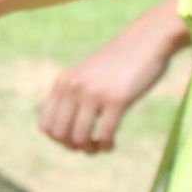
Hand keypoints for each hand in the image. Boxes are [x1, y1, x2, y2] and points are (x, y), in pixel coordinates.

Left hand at [37, 19, 179, 153]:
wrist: (146, 41)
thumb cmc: (118, 62)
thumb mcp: (86, 74)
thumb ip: (73, 93)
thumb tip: (65, 129)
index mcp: (63, 82)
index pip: (45, 124)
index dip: (58, 139)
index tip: (75, 139)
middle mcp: (73, 87)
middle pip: (59, 134)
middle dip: (73, 147)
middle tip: (89, 145)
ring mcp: (94, 93)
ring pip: (79, 138)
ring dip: (91, 149)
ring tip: (101, 146)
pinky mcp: (117, 100)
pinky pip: (104, 135)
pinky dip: (107, 146)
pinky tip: (113, 143)